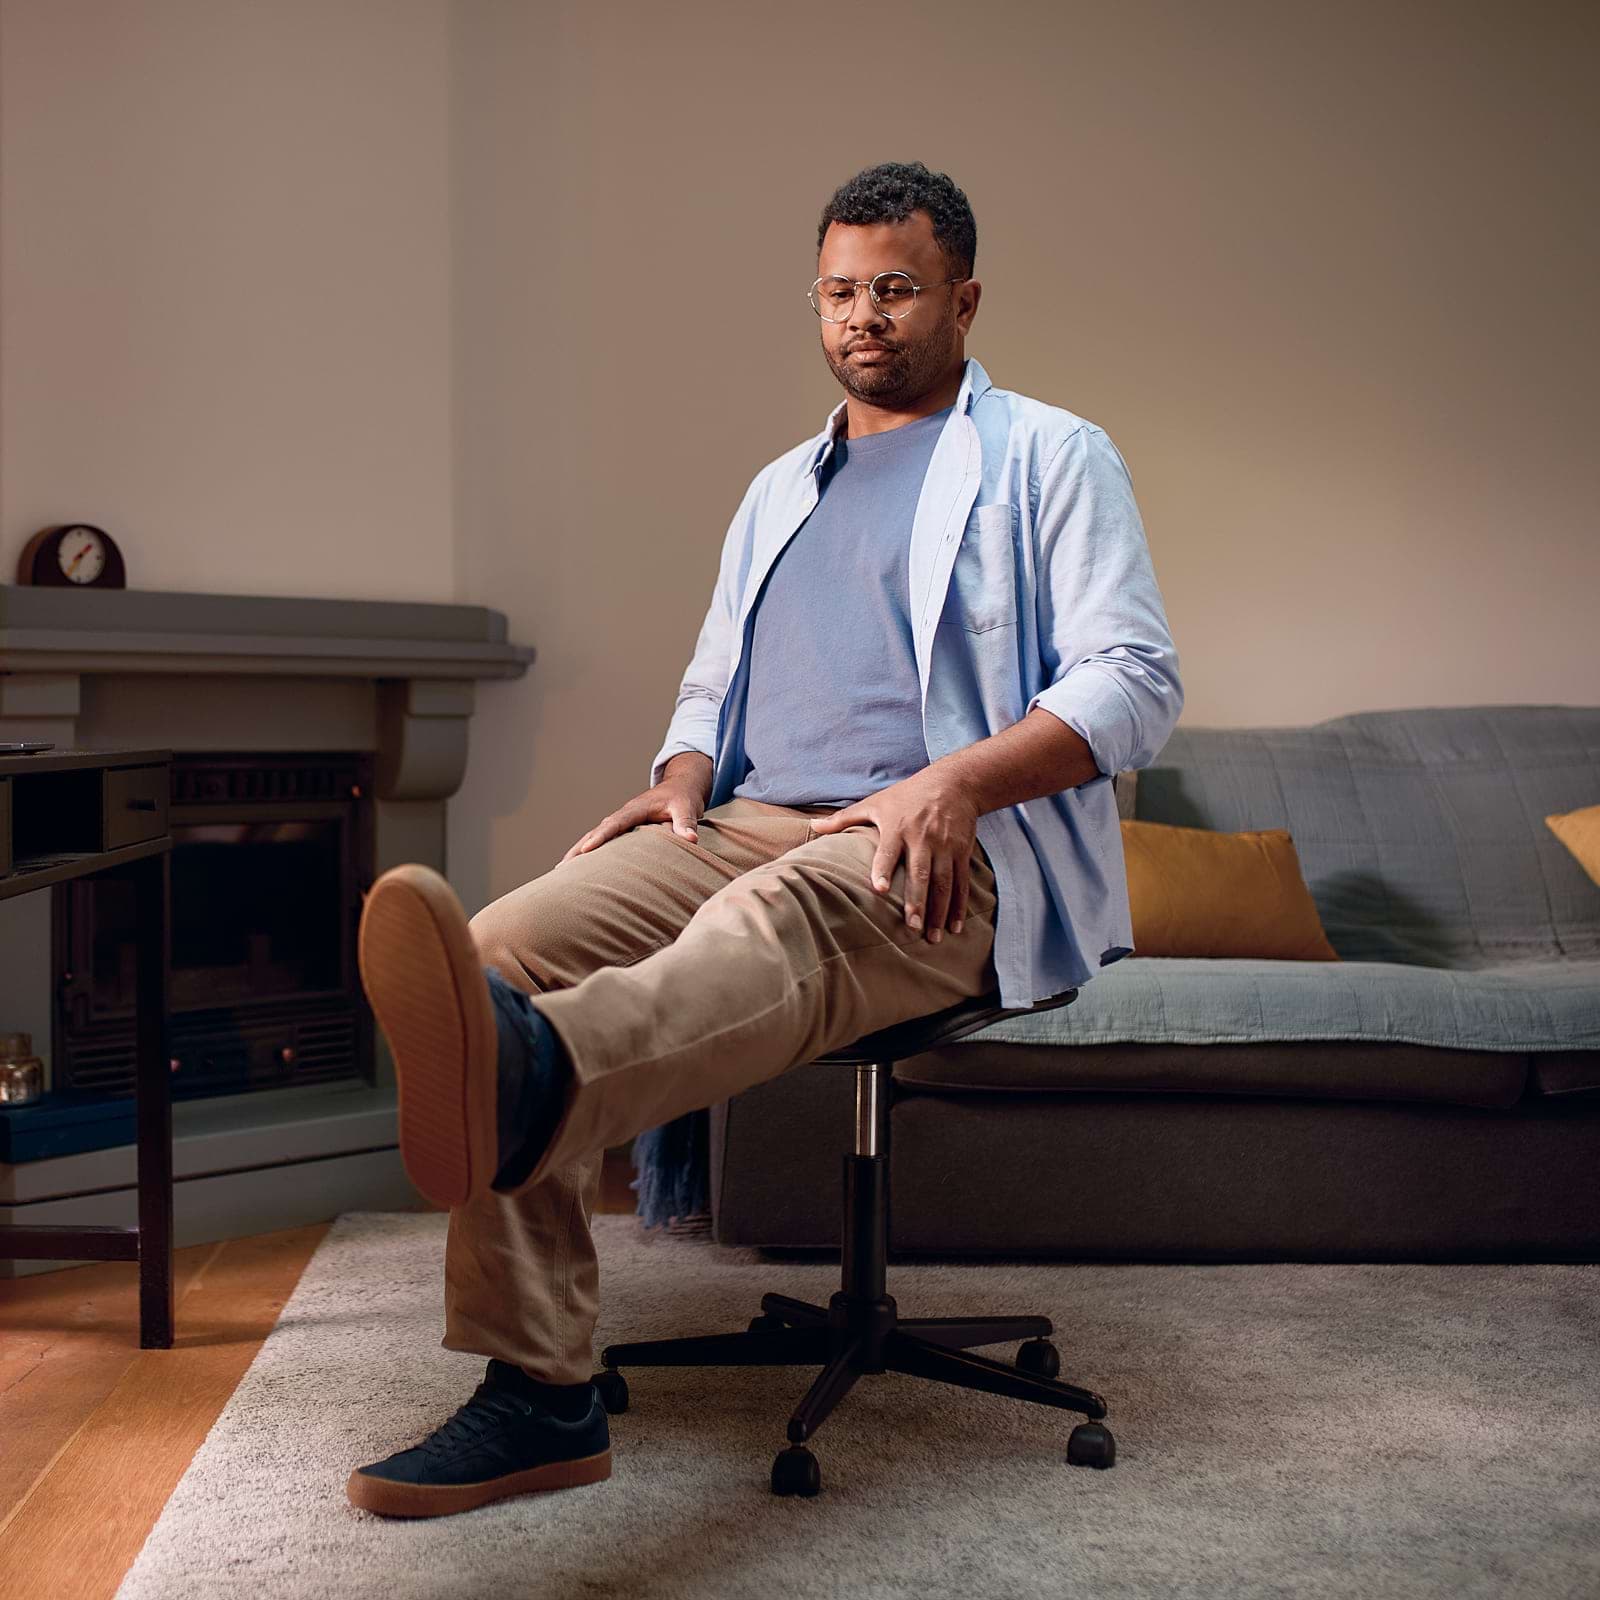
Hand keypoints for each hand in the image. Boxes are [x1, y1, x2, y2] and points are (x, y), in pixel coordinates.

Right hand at [562, 777, 704, 861]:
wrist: (680, 787)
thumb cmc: (683, 797)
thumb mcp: (687, 807)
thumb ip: (686, 823)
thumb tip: (691, 840)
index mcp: (636, 809)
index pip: (614, 824)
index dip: (600, 837)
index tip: (585, 850)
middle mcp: (624, 815)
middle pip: (596, 831)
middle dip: (578, 848)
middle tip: (561, 867)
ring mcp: (622, 822)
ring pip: (594, 836)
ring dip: (578, 852)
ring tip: (561, 871)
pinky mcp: (624, 830)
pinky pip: (603, 841)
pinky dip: (589, 852)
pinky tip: (579, 868)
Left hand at [807, 770, 978, 942]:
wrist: (953, 782)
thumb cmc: (907, 795)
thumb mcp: (876, 802)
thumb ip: (844, 818)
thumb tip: (812, 826)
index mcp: (898, 826)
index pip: (889, 850)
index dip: (884, 869)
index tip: (879, 890)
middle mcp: (923, 837)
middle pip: (920, 873)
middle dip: (917, 902)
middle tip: (912, 927)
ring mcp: (945, 845)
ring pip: (944, 882)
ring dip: (939, 911)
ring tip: (933, 937)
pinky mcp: (962, 851)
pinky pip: (961, 882)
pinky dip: (959, 905)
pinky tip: (955, 927)